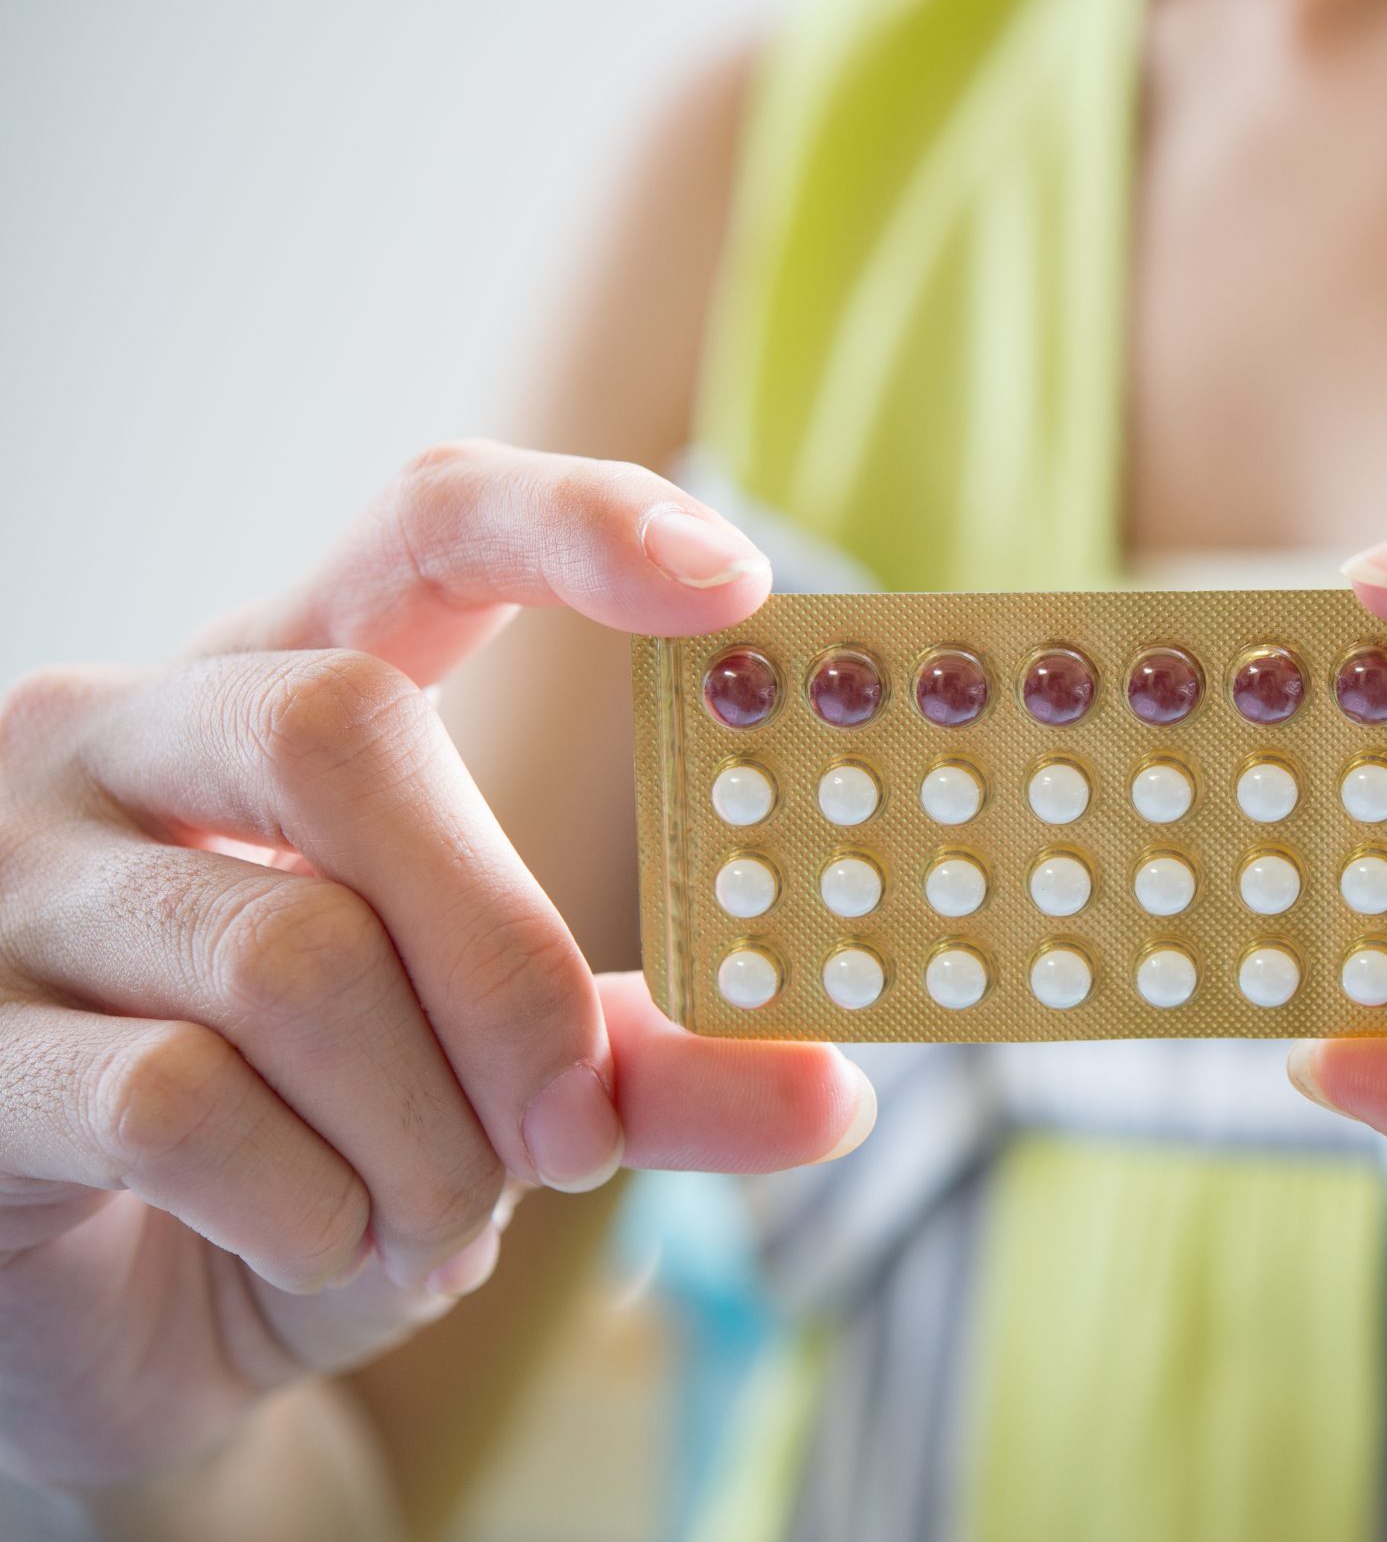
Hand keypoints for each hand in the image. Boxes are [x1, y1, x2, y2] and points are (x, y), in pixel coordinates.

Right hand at [0, 441, 870, 1489]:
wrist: (116, 1331)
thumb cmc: (320, 1158)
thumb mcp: (500, 1101)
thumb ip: (647, 1068)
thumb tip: (835, 1091)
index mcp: (278, 692)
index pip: (419, 529)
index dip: (574, 523)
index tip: (736, 582)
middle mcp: (119, 736)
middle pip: (346, 733)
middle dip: (503, 958)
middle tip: (574, 1129)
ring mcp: (5, 876)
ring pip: (286, 950)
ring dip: (421, 1132)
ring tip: (435, 1215)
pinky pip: (180, 1100)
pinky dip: (309, 1205)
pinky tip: (320, 1243)